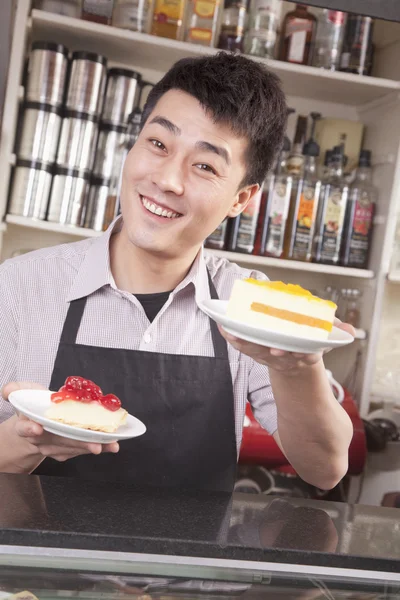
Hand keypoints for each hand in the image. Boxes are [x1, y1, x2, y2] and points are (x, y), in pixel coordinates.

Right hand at [2, 381, 119, 461]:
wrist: (34, 426)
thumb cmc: (32, 408)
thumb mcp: (22, 395)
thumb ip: (15, 390)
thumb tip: (8, 390)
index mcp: (26, 425)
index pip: (25, 428)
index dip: (30, 429)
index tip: (37, 429)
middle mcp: (41, 439)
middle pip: (58, 441)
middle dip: (77, 442)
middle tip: (94, 443)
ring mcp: (55, 446)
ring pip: (74, 447)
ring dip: (93, 446)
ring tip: (109, 444)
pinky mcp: (68, 449)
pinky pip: (83, 448)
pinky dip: (99, 446)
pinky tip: (111, 444)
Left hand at [218, 318, 355, 374]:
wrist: (295, 371)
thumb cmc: (307, 345)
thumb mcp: (325, 340)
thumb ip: (335, 333)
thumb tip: (349, 330)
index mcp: (304, 352)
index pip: (301, 352)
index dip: (293, 351)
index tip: (285, 350)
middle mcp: (285, 356)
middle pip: (273, 353)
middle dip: (264, 348)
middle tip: (257, 343)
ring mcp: (269, 355)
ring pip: (255, 349)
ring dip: (242, 341)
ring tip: (230, 330)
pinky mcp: (257, 352)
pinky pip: (244, 346)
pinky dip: (234, 338)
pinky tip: (224, 327)